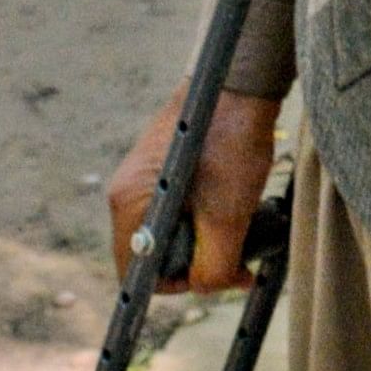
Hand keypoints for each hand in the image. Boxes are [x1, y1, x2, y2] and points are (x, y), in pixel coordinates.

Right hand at [107, 89, 280, 293]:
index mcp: (129, 204)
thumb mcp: (227, 218)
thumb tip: (209, 288)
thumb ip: (212, 266)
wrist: (240, 83)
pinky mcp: (165, 164)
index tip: (215, 272)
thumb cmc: (229, 143)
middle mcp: (128, 189)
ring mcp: (145, 174)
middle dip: (198, 258)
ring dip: (208, 235)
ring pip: (173, 228)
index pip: (137, 273)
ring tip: (242, 222)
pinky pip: (181, 205)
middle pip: (156, 251)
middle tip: (239, 252)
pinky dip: (208, 212)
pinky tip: (235, 200)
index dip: (179, 283)